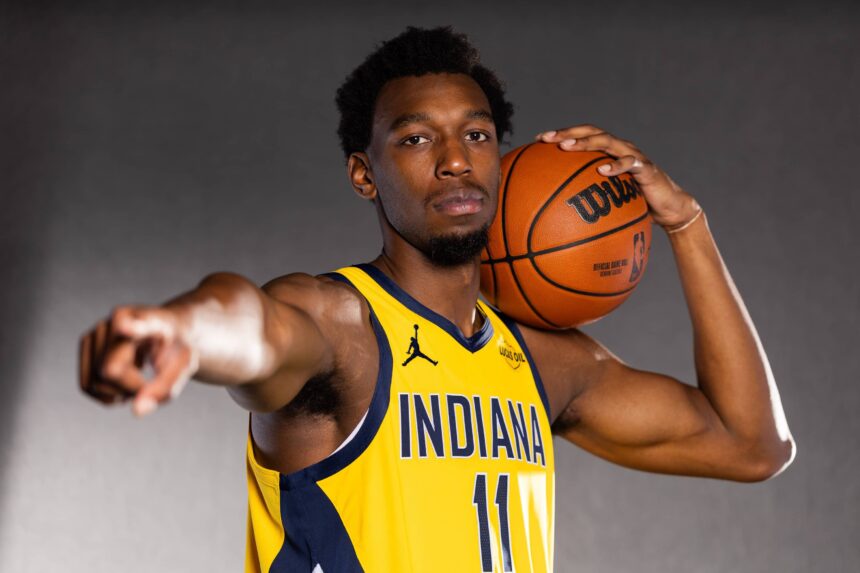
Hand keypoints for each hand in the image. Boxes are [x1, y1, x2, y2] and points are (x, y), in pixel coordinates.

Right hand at [79, 306, 198, 416]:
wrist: (169, 331)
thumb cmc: (178, 348)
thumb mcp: (184, 367)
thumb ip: (164, 388)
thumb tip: (136, 411)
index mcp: (151, 320)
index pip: (136, 325)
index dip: (130, 328)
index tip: (124, 327)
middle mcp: (117, 319)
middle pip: (110, 372)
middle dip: (131, 389)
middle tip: (152, 385)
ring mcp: (98, 329)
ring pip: (95, 382)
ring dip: (118, 394)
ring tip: (139, 381)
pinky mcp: (86, 343)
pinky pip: (87, 385)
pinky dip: (106, 395)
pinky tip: (124, 383)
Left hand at [536, 125, 700, 228]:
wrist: (669, 208)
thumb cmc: (635, 204)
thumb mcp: (608, 199)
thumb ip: (588, 197)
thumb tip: (556, 213)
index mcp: (609, 152)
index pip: (583, 136)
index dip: (562, 134)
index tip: (538, 139)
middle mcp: (620, 148)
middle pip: (592, 132)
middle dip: (569, 133)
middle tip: (548, 139)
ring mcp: (633, 156)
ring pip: (608, 142)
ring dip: (586, 143)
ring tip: (567, 147)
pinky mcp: (646, 169)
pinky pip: (630, 164)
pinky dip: (616, 165)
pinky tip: (602, 170)